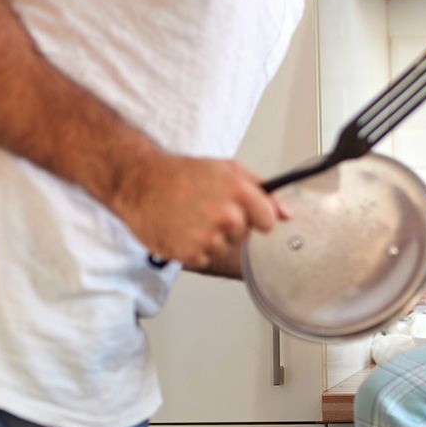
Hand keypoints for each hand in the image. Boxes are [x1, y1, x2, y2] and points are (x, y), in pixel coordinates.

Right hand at [108, 150, 279, 265]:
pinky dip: (193, 248)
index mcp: (239, 192)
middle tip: (206, 208)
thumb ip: (261, 190)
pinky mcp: (189, 253)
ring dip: (210, 237)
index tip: (245, 213)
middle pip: (244, 235)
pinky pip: (203, 258)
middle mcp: (226, 215)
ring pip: (223, 247)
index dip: (257, 218)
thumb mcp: (226, 168)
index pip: (268, 221)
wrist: (139, 182)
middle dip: (230, 226)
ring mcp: (207, 236)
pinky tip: (180, 229)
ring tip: (190, 217)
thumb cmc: (181, 173)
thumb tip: (286, 213)